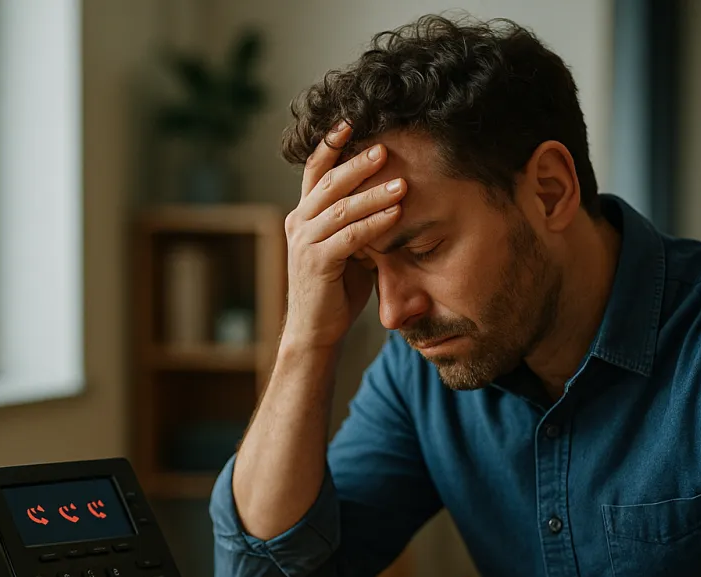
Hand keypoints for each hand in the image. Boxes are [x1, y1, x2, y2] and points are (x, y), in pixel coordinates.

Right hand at [281, 122, 408, 350]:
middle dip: (357, 162)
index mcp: (303, 214)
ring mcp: (305, 242)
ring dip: (373, 193)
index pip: (314, 170)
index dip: (330, 144)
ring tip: (401, 182)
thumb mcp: (348, 247)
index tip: (350, 121)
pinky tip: (396, 214)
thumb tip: (391, 197)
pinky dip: (374, 224)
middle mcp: (298, 222)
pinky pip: (349, 236)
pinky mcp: (317, 263)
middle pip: (328, 182)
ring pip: (340, 208)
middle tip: (385, 147)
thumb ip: (358, 222)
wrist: (315, 331)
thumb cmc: (336, 289)